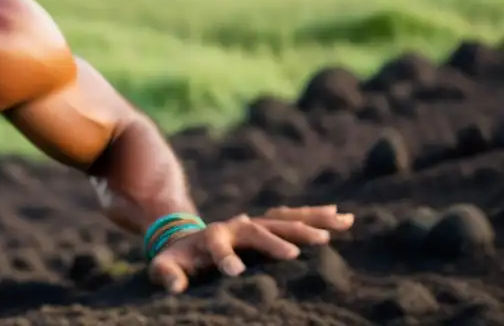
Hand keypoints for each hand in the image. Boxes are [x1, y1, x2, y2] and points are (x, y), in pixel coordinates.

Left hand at [148, 205, 354, 292]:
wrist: (187, 239)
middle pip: (257, 229)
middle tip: (296, 252)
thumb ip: (167, 275)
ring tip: (338, 224)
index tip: (234, 272)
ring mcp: (253, 223)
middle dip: (276, 239)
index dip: (225, 257)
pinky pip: (293, 219)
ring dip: (309, 221)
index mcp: (211, 237)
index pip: (217, 245)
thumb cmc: (177, 261)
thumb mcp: (164, 268)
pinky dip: (316, 217)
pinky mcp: (267, 226)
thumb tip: (174, 287)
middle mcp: (236, 225)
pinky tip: (341, 217)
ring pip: (282, 219)